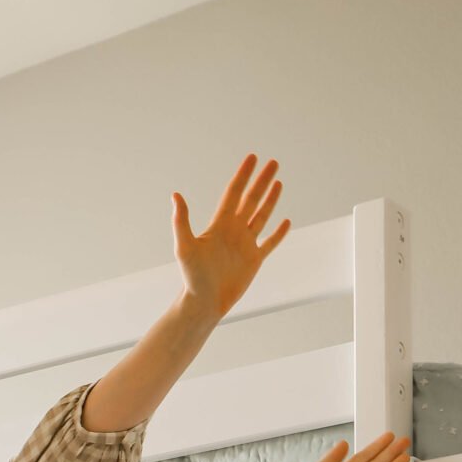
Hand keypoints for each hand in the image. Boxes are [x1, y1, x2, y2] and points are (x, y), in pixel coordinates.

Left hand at [173, 155, 290, 323]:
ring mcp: (245, 245)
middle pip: (251, 199)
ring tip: (278, 182)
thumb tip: (175, 195)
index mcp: (220, 224)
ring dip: (270, 199)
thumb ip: (182, 221)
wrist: (204, 303)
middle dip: (261, 181)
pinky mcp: (254, 261)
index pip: (234, 193)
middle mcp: (234, 231)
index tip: (252, 158)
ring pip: (262, 216)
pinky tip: (286, 221)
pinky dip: (278, 232)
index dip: (243, 175)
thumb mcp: (184, 246)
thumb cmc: (192, 277)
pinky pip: (269, 243)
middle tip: (272, 162)